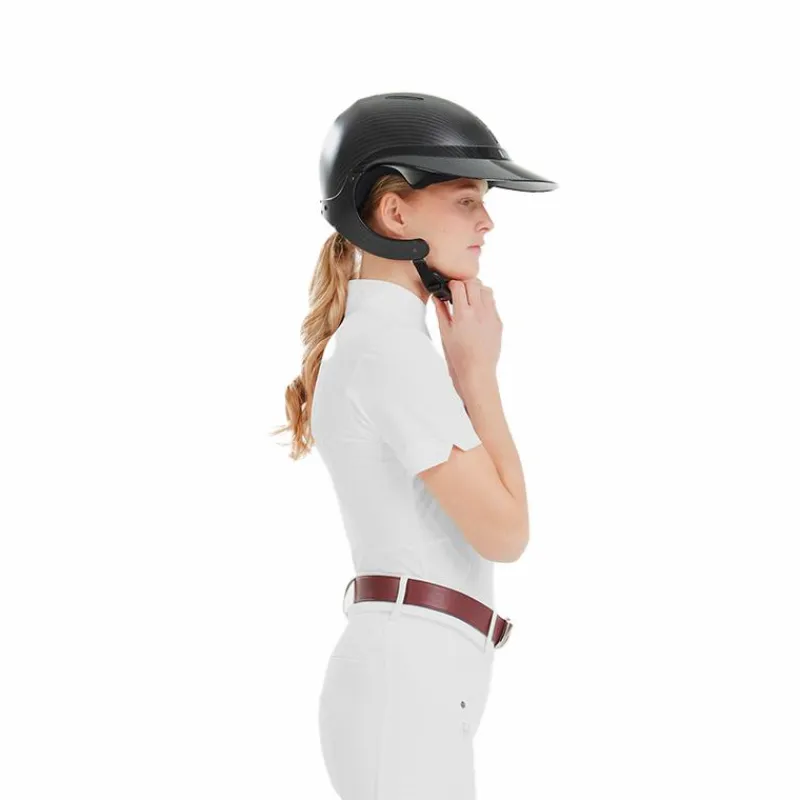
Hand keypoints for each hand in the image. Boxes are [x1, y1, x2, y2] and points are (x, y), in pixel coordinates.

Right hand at [432, 278, 501, 392]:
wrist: (477, 373)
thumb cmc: (459, 358)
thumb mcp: (444, 333)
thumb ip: (441, 311)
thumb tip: (438, 298)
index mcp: (463, 314)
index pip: (459, 285)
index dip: (452, 284)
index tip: (449, 288)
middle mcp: (480, 312)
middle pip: (474, 283)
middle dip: (465, 284)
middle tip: (458, 292)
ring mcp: (491, 317)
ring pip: (487, 290)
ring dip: (477, 290)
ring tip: (469, 301)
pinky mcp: (498, 323)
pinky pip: (493, 305)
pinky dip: (485, 303)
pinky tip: (477, 314)